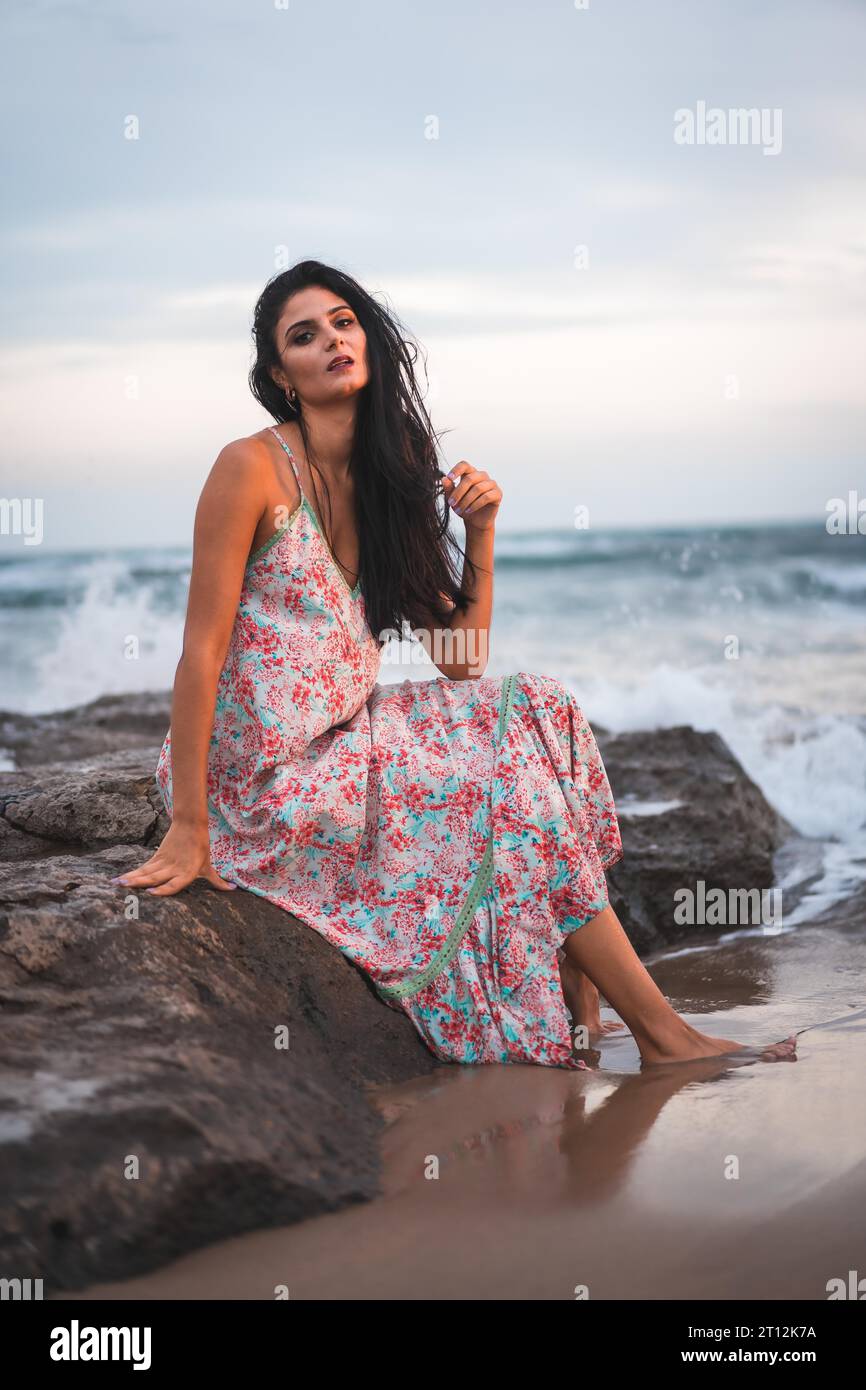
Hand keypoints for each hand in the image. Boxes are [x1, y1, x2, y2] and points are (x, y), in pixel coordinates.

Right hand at [112, 821, 235, 896]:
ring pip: (146, 872)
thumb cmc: (201, 847)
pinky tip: (120, 879)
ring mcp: (163, 862)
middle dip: (139, 883)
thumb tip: (233, 889)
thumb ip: (217, 881)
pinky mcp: (156, 857)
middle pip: (155, 877)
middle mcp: (174, 868)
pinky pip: (143, 867)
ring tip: (117, 884)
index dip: (162, 889)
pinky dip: (132, 873)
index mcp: (187, 872)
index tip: (150, 893)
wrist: (190, 824)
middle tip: (125, 889)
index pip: (174, 883)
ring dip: (131, 878)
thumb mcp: (208, 865)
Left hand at [442, 462, 501, 532]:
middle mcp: (482, 476)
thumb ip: (449, 489)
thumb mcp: (453, 499)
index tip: (450, 478)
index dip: (457, 469)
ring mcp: (491, 483)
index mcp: (470, 473)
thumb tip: (444, 479)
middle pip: (470, 478)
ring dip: (466, 501)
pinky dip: (475, 505)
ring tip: (459, 510)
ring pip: (478, 488)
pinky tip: (468, 511)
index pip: (464, 465)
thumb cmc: (464, 507)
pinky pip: (486, 497)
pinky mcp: (498, 493)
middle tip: (451, 503)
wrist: (475, 521)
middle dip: (458, 492)